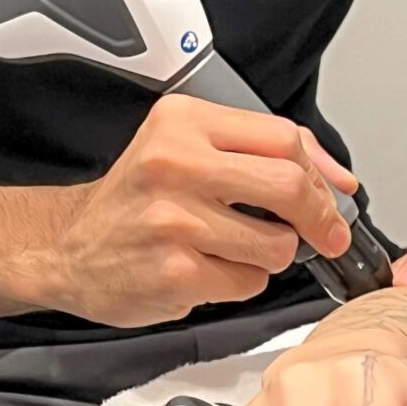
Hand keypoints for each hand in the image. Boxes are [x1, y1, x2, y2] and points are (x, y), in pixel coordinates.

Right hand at [47, 94, 356, 326]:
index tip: (333, 197)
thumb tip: (336, 181)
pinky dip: (240, 282)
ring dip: (270, 255)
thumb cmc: (135, 201)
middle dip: (319, 218)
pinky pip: (247, 282)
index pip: (283, 138)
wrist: (69, 247)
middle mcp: (175, 164)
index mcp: (183, 123)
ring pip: (276, 244)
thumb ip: (260, 153)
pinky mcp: (174, 271)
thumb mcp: (185, 149)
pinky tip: (207, 269)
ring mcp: (173, 220)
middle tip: (323, 234)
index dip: (321, 174)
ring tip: (234, 248)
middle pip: (289, 185)